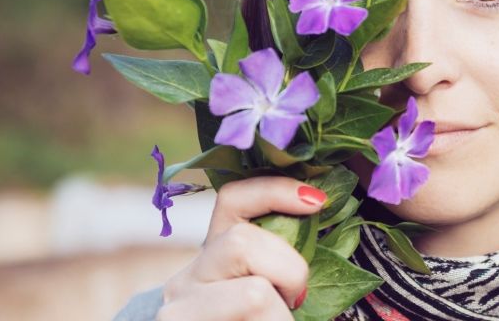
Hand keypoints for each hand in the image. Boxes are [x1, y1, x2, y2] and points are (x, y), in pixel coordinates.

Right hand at [157, 176, 327, 320]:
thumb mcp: (271, 293)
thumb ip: (282, 264)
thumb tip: (320, 209)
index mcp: (214, 258)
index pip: (233, 201)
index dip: (274, 191)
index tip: (317, 201)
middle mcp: (186, 280)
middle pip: (243, 243)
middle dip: (288, 269)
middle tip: (294, 303)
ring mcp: (179, 312)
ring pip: (254, 294)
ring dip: (280, 315)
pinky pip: (254, 320)